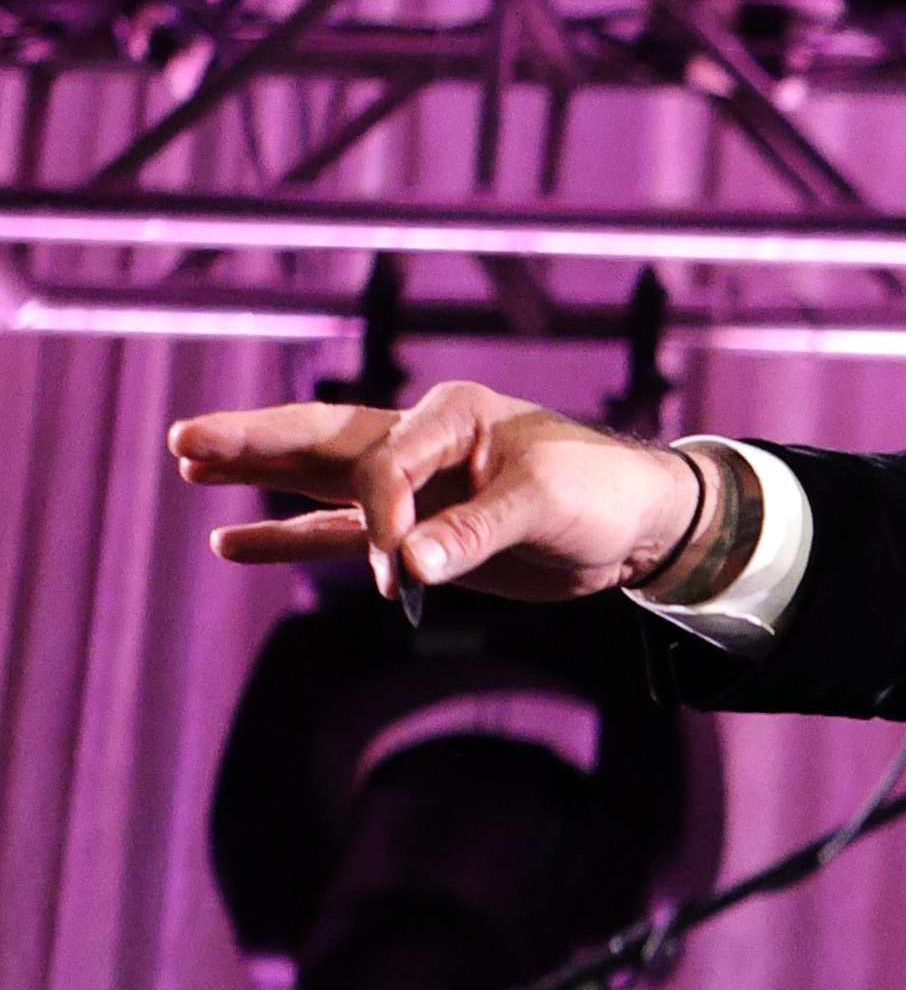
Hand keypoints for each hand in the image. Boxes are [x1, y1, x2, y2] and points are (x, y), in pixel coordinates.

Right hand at [171, 382, 705, 605]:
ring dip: (255, 477)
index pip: (385, 462)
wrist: (636, 525)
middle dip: (253, 441)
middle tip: (183, 439)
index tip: (402, 572)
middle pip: (319, 438)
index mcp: (451, 416)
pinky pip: (335, 534)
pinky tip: (230, 541)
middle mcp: (419, 444)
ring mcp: (410, 488)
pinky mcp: (414, 534)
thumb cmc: (601, 494)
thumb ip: (477, 534)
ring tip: (183, 467)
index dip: (383, 518)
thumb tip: (410, 566)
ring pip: (316, 479)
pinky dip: (287, 539)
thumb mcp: (547, 506)